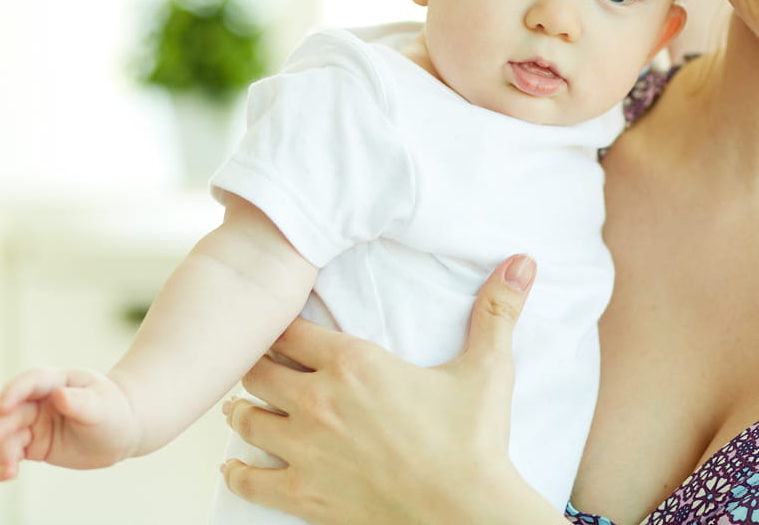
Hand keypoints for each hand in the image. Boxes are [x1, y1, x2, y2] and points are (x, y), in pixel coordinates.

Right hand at [0, 367, 141, 480]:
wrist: (120, 433)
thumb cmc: (113, 412)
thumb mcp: (102, 407)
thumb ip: (80, 402)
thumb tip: (59, 395)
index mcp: (57, 382)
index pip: (31, 382)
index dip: (14, 391)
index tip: (2, 406)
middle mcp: (41, 401)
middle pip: (13, 411)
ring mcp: (35, 423)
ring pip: (9, 435)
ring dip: (1, 451)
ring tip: (4, 470)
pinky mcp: (33, 444)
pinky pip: (13, 453)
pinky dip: (5, 464)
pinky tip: (5, 476)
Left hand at [221, 254, 544, 523]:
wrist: (465, 513)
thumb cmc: (474, 441)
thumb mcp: (488, 368)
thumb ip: (498, 310)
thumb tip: (523, 260)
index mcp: (354, 364)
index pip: (292, 330)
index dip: (281, 325)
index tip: (280, 325)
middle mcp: (320, 402)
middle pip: (259, 370)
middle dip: (258, 364)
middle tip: (261, 364)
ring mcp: (305, 450)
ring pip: (247, 419)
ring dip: (244, 410)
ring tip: (245, 406)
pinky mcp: (304, 494)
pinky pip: (249, 480)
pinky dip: (238, 470)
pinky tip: (235, 465)